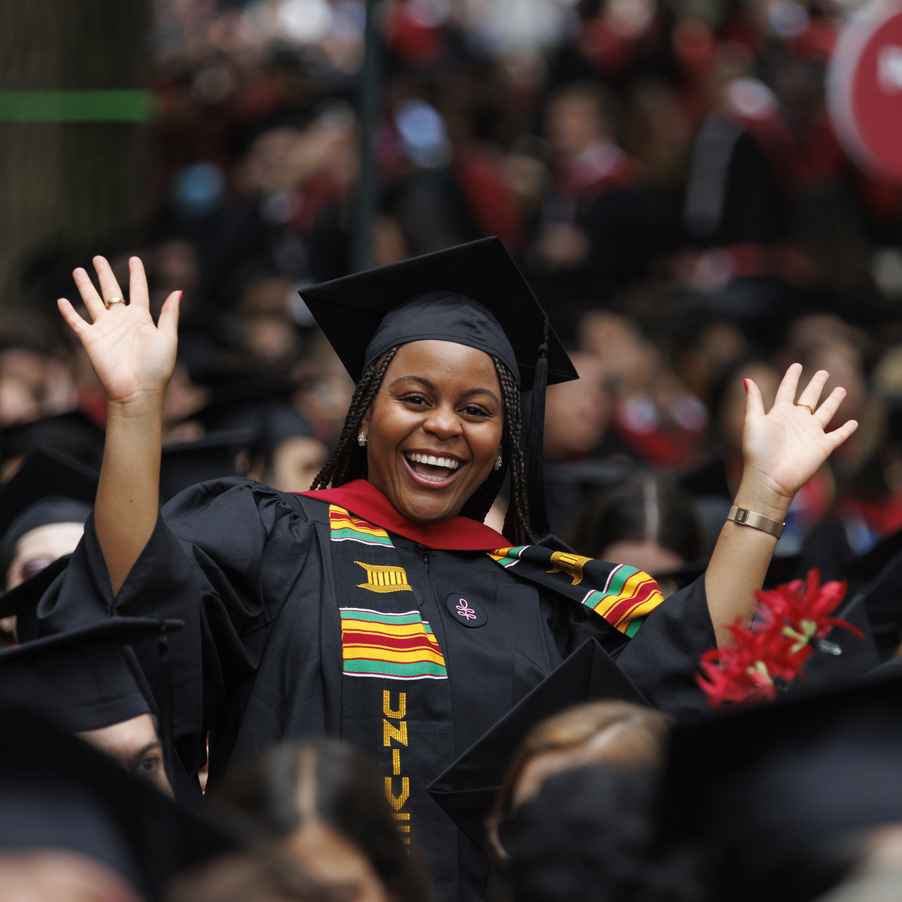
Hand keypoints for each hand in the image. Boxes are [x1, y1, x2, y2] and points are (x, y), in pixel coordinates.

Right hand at [58, 256, 178, 410]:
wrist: (138, 390)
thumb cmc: (157, 366)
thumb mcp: (168, 337)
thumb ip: (170, 313)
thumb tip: (179, 290)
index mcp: (142, 319)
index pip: (138, 290)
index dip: (136, 274)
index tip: (134, 259)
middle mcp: (122, 321)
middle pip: (111, 291)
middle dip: (105, 274)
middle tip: (98, 258)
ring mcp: (105, 329)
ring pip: (92, 301)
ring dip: (85, 286)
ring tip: (78, 270)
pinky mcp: (91, 339)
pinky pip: (76, 322)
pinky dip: (68, 312)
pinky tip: (62, 300)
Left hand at [741, 363, 857, 512]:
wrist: (770, 477)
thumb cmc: (758, 450)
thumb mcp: (753, 421)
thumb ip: (754, 400)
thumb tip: (747, 378)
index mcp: (779, 413)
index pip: (787, 390)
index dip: (792, 377)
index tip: (797, 365)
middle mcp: (796, 421)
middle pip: (809, 398)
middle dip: (816, 385)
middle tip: (823, 372)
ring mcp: (811, 433)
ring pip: (826, 412)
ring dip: (834, 401)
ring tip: (841, 389)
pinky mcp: (823, 446)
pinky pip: (838, 435)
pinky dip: (847, 430)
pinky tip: (855, 423)